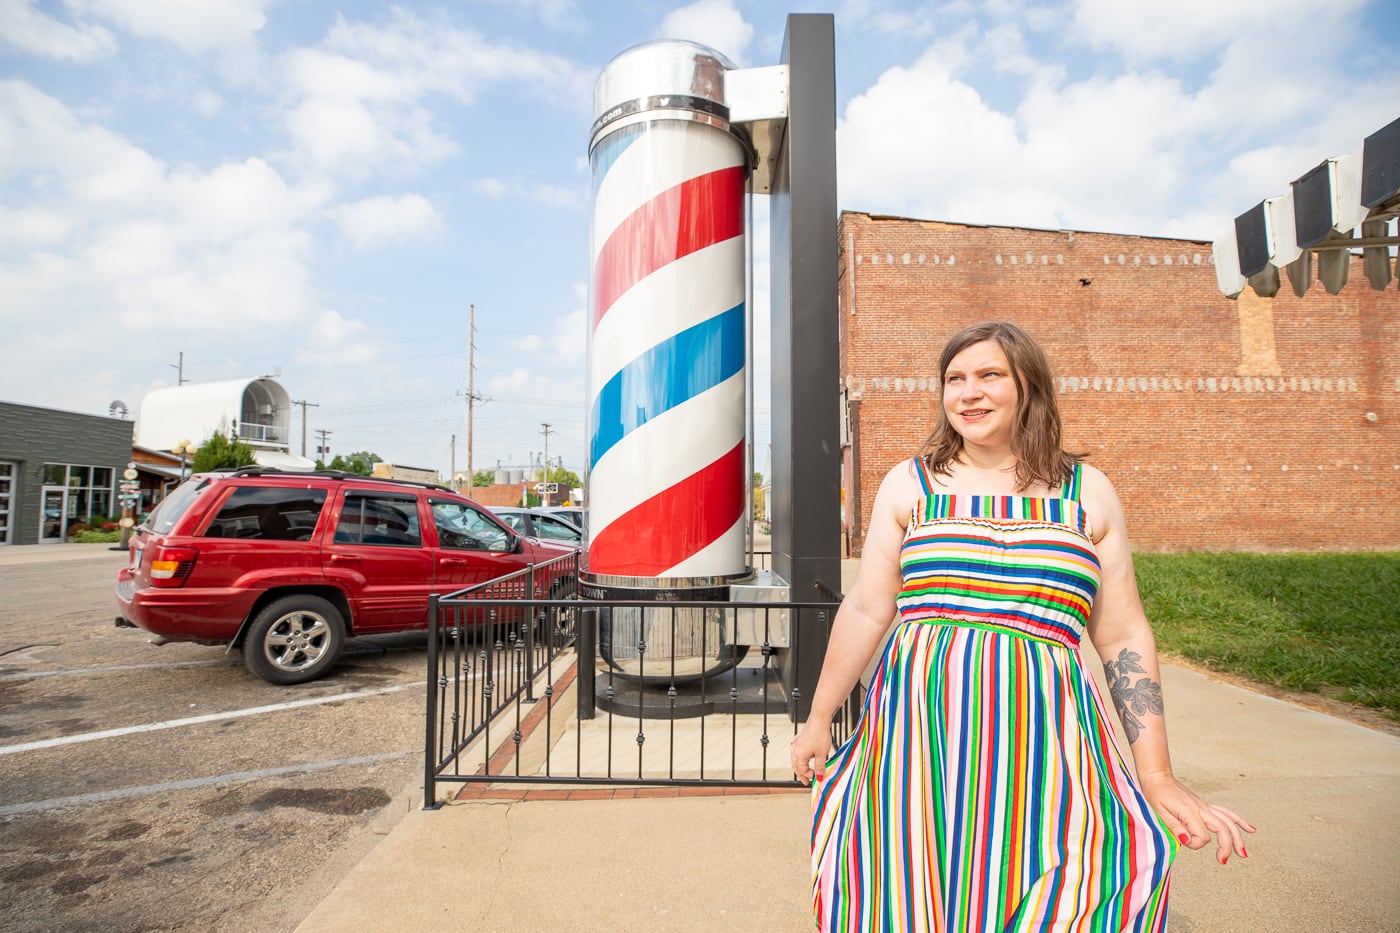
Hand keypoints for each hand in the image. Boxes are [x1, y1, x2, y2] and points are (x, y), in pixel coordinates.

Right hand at [790, 718, 833, 783]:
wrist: (819, 719)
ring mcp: (796, 743)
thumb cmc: (820, 735)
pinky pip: (796, 751)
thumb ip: (820, 767)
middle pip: (796, 766)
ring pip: (795, 759)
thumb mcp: (822, 754)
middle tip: (806, 781)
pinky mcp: (799, 738)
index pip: (802, 770)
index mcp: (799, 755)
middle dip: (801, 774)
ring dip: (799, 766)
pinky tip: (802, 755)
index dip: (809, 776)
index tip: (817, 778)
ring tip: (805, 770)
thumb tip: (819, 777)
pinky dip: (799, 757)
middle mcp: (795, 749)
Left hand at [1139, 771, 1255, 864]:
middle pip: (1223, 829)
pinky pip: (1226, 813)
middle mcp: (1201, 809)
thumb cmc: (1155, 794)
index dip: (1194, 844)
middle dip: (1226, 847)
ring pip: (1228, 822)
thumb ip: (1174, 826)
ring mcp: (1205, 807)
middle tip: (1223, 861)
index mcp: (1190, 812)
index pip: (1202, 836)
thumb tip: (1186, 840)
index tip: (1183, 842)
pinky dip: (1239, 821)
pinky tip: (1251, 829)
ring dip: (1238, 838)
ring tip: (1243, 854)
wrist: (1158, 777)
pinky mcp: (1205, 806)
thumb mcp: (1159, 812)